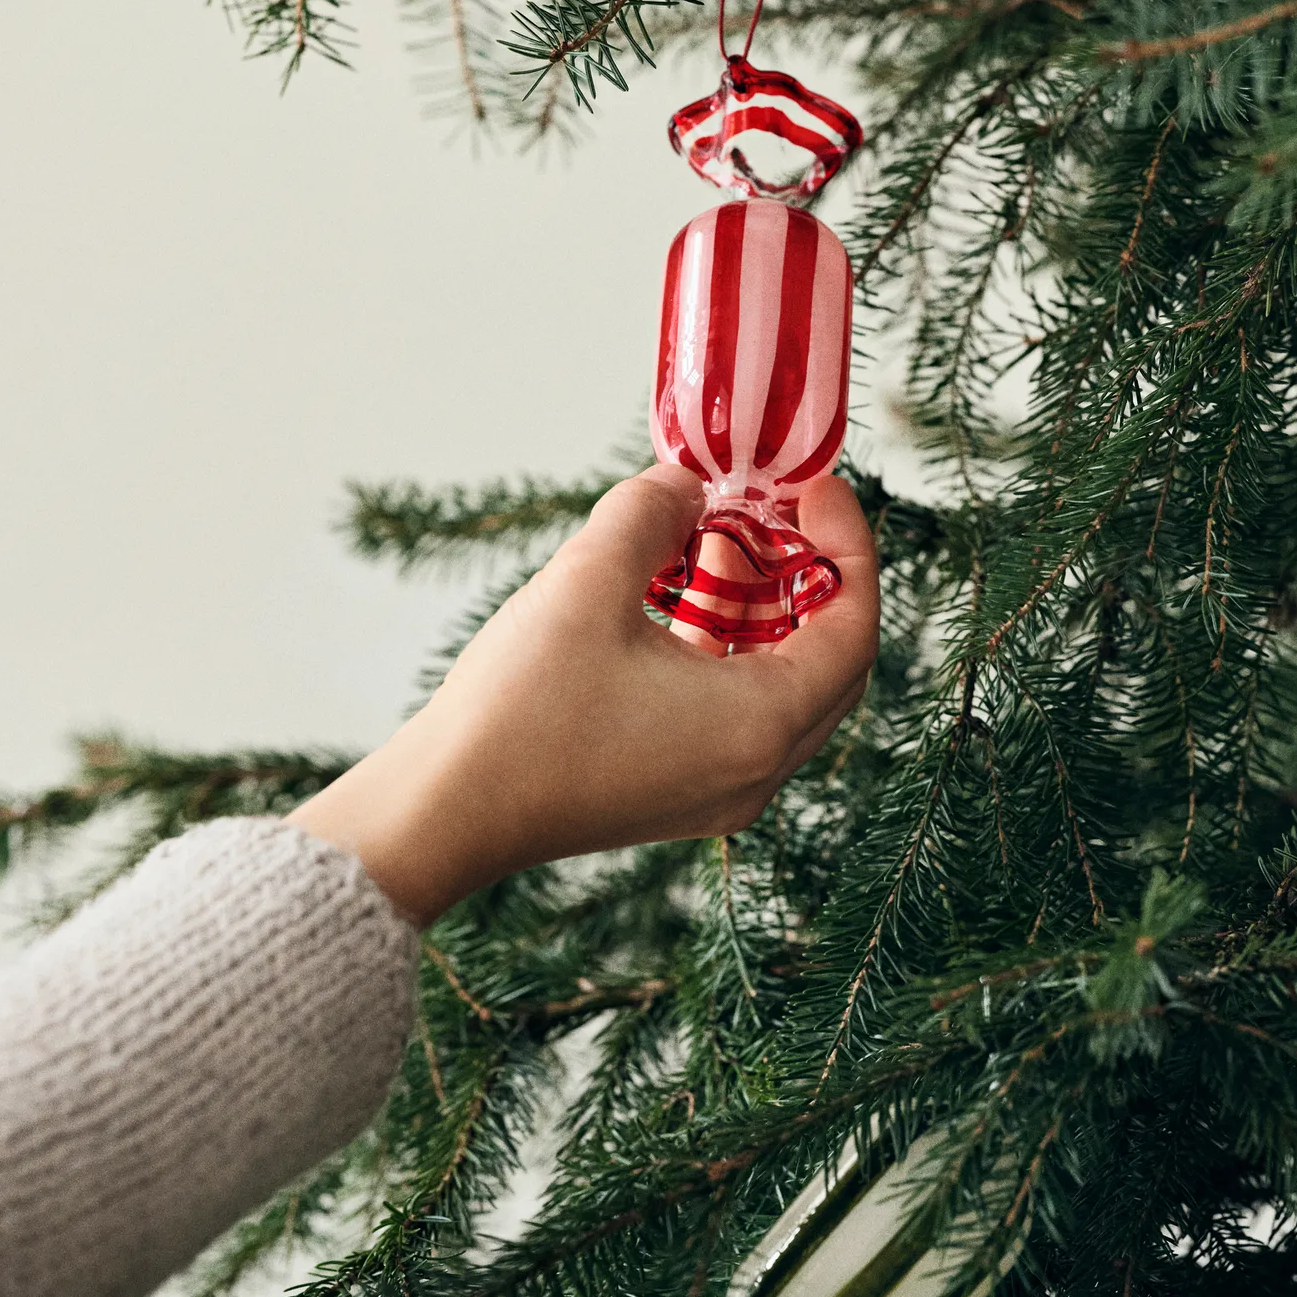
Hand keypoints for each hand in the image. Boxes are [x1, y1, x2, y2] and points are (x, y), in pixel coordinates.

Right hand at [290, 466, 877, 924]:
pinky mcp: (678, 793)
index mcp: (761, 725)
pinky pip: (741, 711)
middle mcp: (758, 770)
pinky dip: (730, 647)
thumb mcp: (590, 578)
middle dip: (811, 573)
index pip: (853, 626)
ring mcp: (719, 792)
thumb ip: (655, 512)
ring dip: (766, 607)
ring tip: (715, 536)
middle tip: (774, 506)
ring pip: (785, 685)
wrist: (443, 814)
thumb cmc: (520, 706)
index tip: (814, 483)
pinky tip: (676, 591)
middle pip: (833, 659)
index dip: (846, 542)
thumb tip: (688, 485)